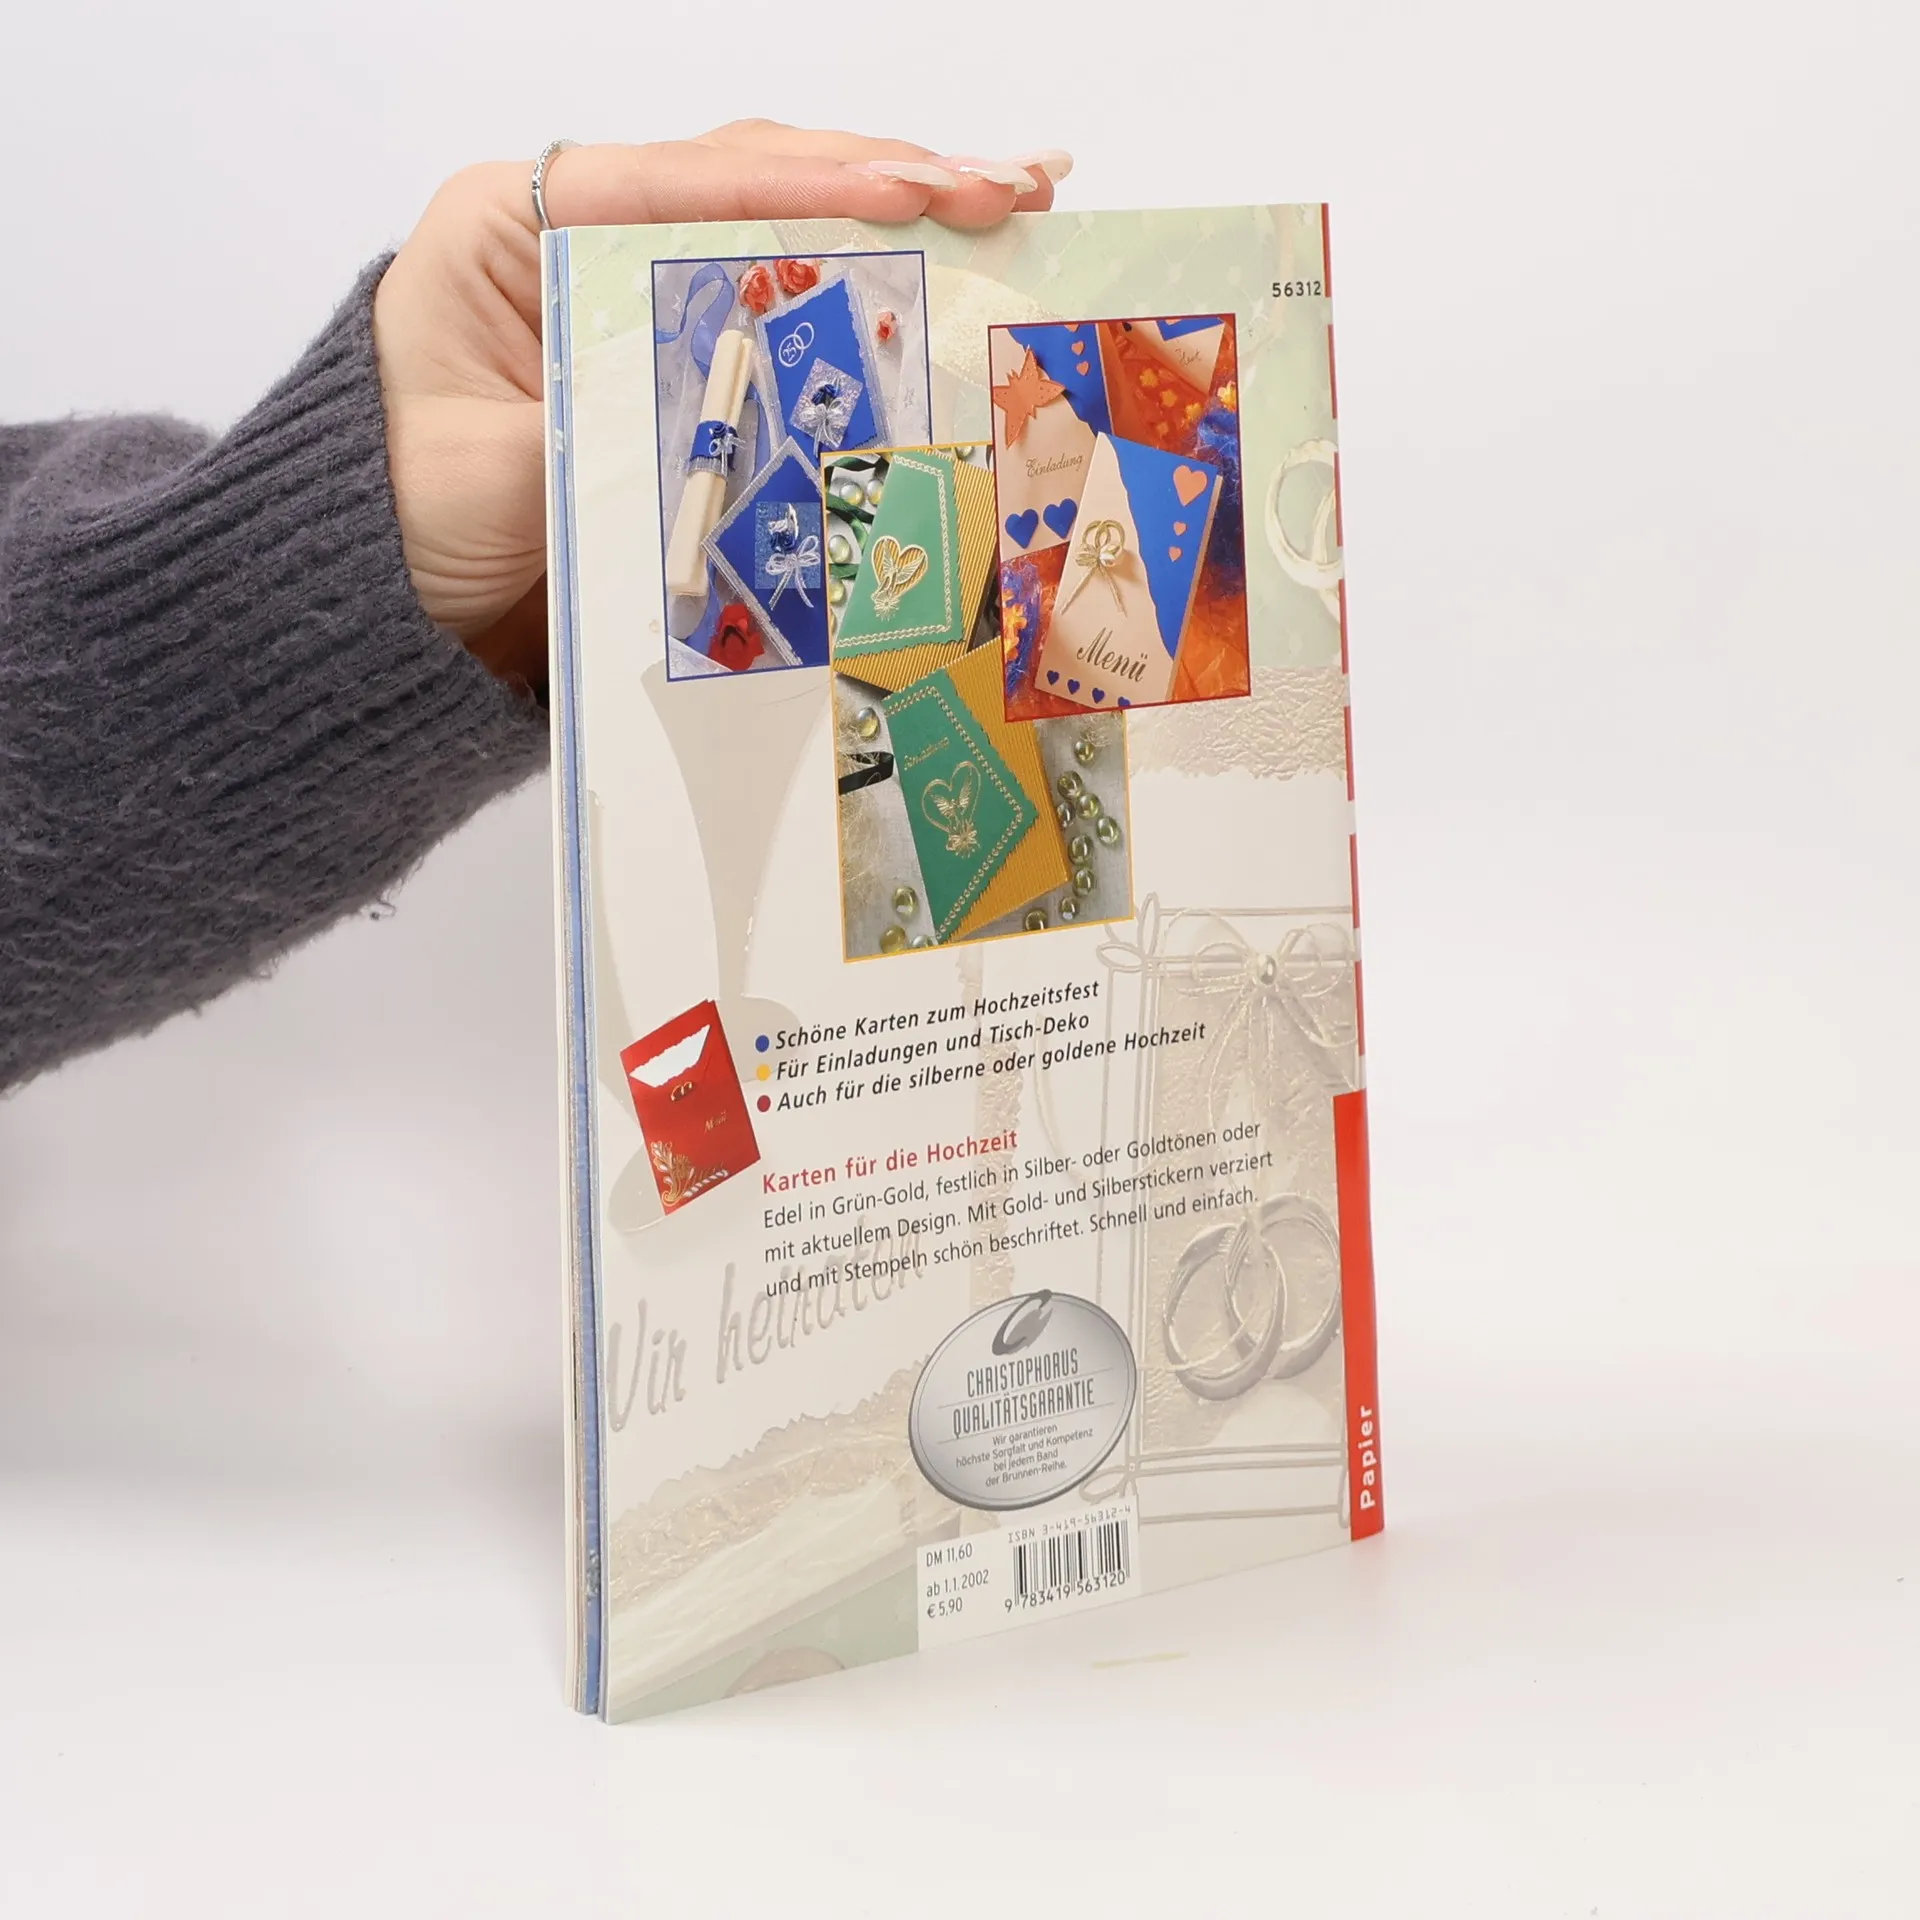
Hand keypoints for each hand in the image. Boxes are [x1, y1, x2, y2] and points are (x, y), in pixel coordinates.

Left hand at [372, 122, 1067, 691]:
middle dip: (888, 175)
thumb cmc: (406, 525)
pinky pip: (776, 294)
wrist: (387, 596)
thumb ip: (598, 432)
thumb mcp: (493, 479)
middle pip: (751, 175)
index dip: (816, 183)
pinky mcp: (672, 343)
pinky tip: (942, 270)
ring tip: (1011, 204)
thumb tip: (712, 420)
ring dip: (896, 212)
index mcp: (515, 225)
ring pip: (777, 219)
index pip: (687, 181)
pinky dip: (860, 283)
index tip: (922, 191)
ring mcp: (632, 282)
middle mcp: (579, 229)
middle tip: (1010, 187)